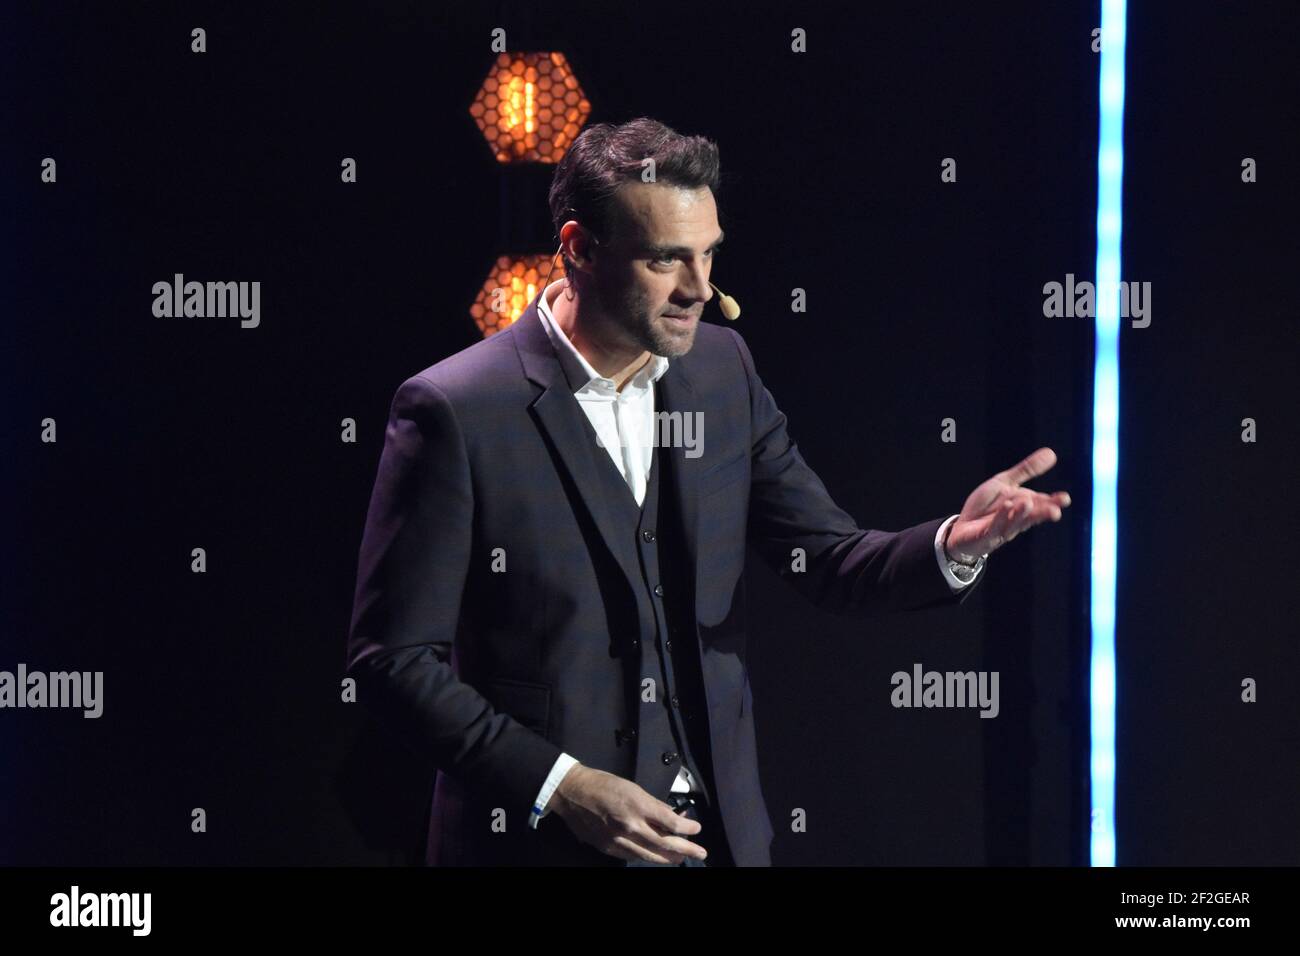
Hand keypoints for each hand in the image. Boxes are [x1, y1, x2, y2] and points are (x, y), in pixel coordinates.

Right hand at [549, 764, 707, 863]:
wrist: (572, 792)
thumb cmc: (603, 784)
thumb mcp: (633, 787)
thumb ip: (653, 804)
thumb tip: (671, 816)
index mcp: (638, 806)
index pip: (670, 823)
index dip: (687, 828)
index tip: (697, 829)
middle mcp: (630, 825)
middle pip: (664, 844)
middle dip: (686, 850)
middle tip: (700, 853)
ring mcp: (618, 839)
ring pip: (650, 855)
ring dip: (669, 858)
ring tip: (681, 858)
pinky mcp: (608, 847)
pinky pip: (632, 856)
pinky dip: (647, 856)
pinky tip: (655, 855)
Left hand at [945, 446, 1071, 560]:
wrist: (961, 528)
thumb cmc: (986, 506)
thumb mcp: (1005, 483)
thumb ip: (1026, 470)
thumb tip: (1051, 453)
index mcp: (1023, 507)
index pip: (1041, 504)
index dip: (1053, 503)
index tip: (1065, 499)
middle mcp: (1016, 520)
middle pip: (1032, 517)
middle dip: (1043, 513)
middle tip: (1055, 510)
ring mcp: (1001, 530)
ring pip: (1014, 523)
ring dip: (1021, 513)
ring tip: (1028, 501)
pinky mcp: (986, 536)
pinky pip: (994, 527)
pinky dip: (1001, 518)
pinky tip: (1007, 507)